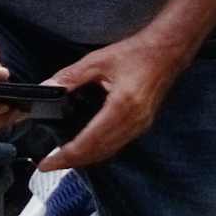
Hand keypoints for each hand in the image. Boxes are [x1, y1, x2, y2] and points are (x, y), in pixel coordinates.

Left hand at [39, 30, 194, 173]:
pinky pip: (118, 145)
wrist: (169, 50)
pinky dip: (99, 151)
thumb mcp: (98, 60)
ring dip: (86, 159)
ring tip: (63, 160)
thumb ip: (70, 76)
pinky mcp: (143, 123)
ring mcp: (141, 124)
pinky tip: (86, 148)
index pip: (89, 141)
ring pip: (109, 152)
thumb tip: (47, 88)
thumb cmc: (138, 52)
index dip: (66, 155)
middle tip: (47, 165)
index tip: (46, 163)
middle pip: (98, 152)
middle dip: (72, 162)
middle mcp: (134, 121)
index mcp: (122, 106)